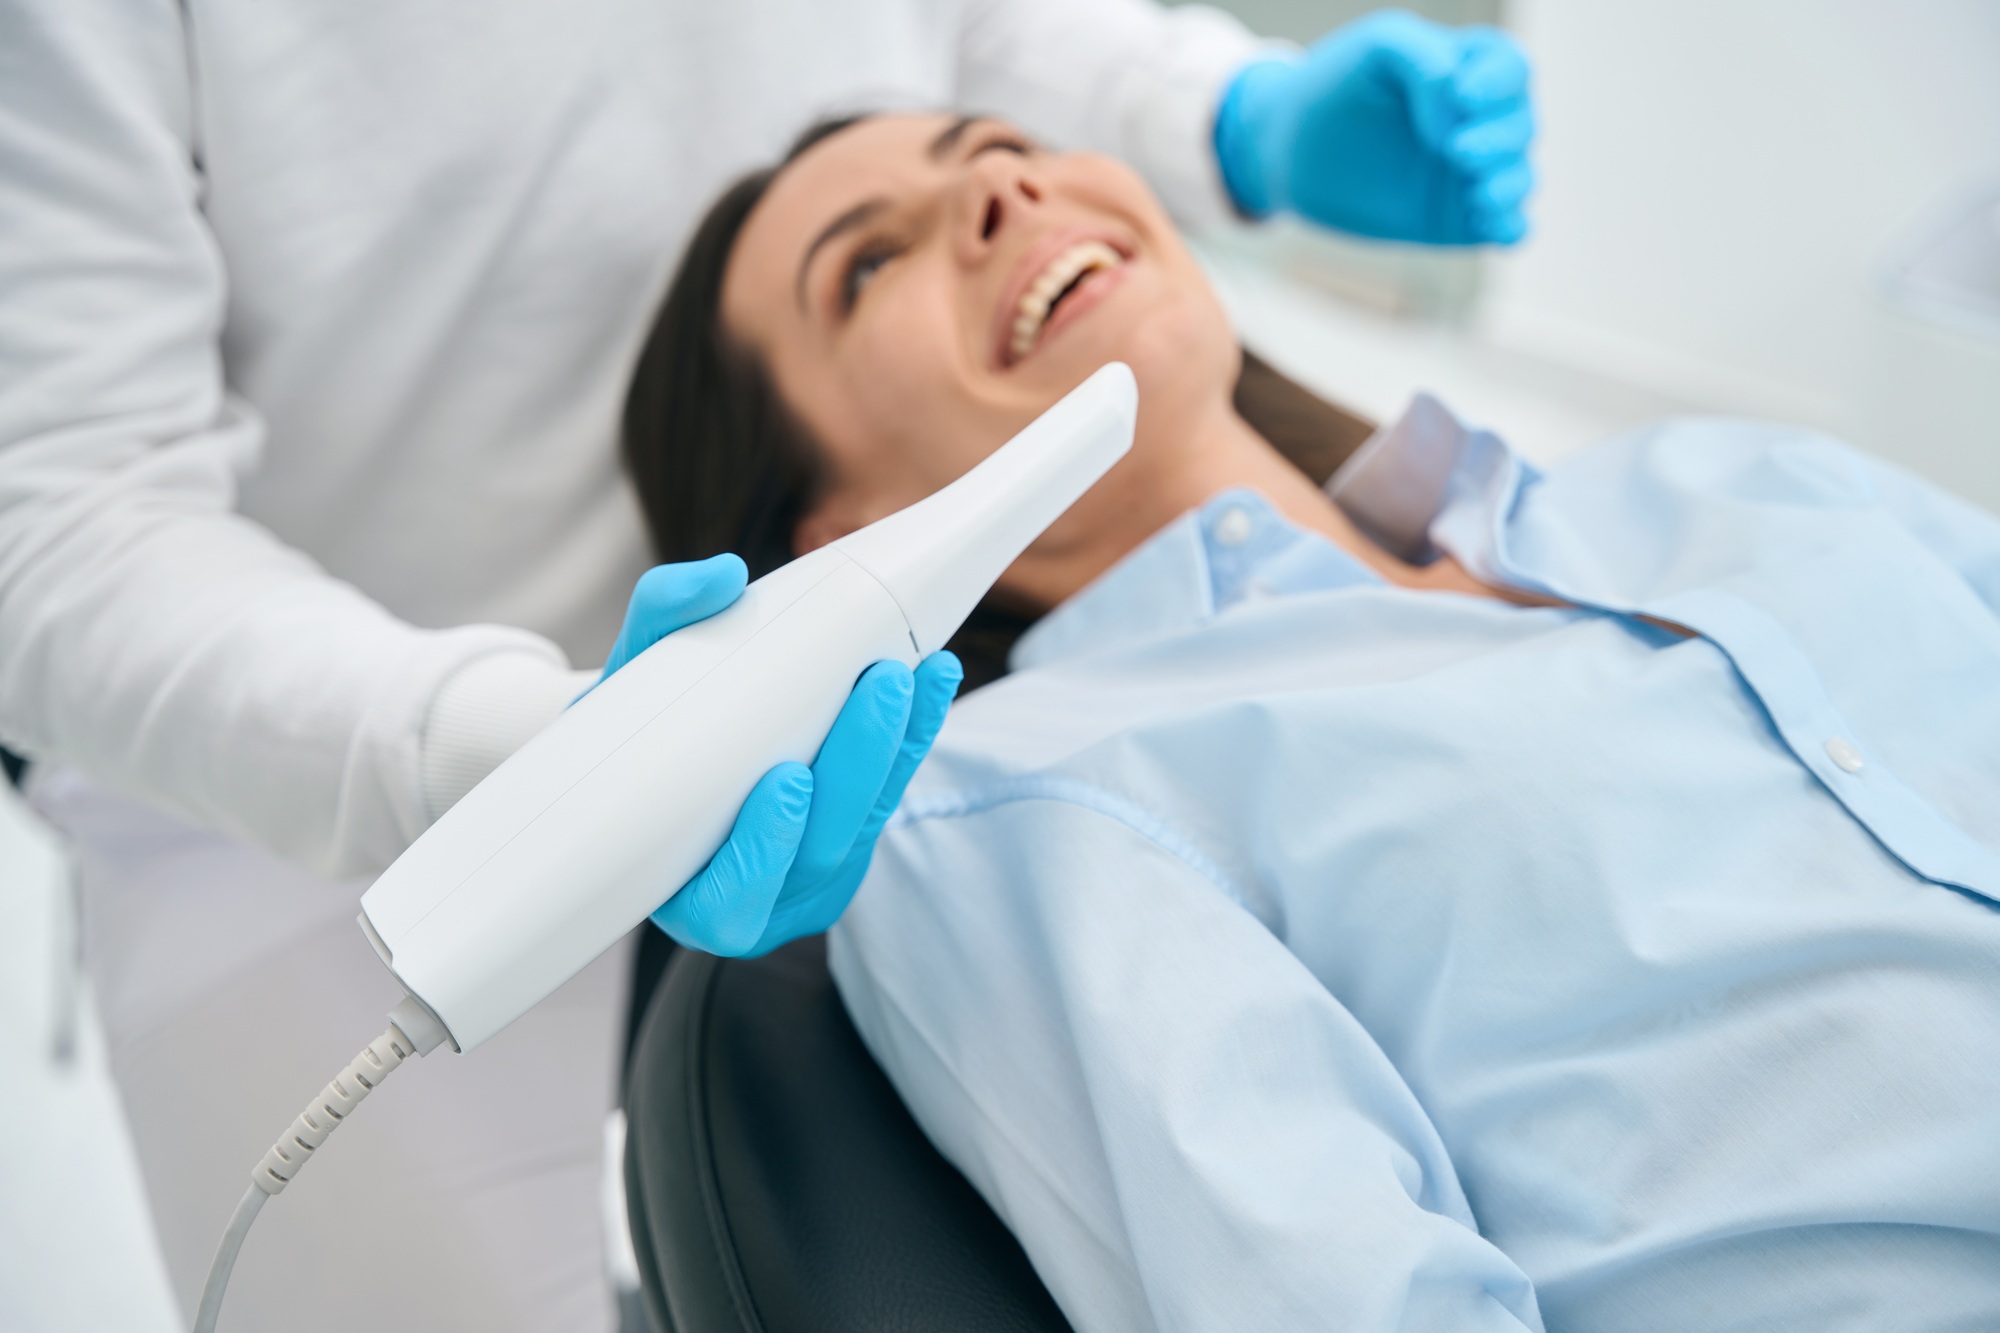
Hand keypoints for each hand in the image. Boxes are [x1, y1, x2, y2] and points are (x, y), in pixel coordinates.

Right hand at [594, 556, 964, 956]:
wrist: (654, 757)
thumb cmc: (629, 731)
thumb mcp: (623, 678)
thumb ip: (662, 617)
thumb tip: (723, 576)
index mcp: (679, 891)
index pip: (729, 902)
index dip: (764, 852)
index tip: (789, 779)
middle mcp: (750, 900)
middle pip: (821, 851)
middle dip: (859, 767)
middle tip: (880, 685)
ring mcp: (807, 878)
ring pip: (865, 823)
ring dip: (898, 746)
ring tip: (915, 672)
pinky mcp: (849, 843)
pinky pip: (888, 795)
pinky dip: (912, 736)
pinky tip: (933, 678)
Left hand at [1214, 10, 1534, 245]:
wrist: (1289, 152)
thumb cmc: (1333, 87)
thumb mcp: (1373, 49)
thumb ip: (1421, 56)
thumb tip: (1457, 98)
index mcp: (1469, 70)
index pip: (1511, 69)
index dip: (1498, 83)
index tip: (1461, 97)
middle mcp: (1479, 122)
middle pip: (1519, 125)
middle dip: (1499, 138)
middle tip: (1456, 150)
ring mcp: (1471, 174)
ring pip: (1519, 177)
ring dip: (1509, 185)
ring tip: (1481, 195)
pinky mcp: (1458, 220)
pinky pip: (1506, 227)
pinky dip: (1511, 228)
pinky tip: (1498, 231)